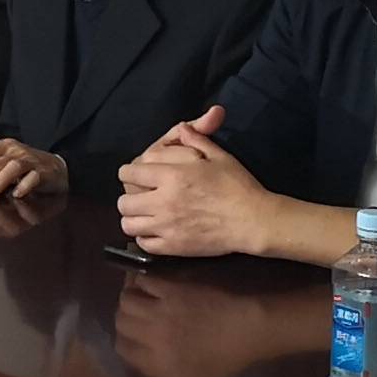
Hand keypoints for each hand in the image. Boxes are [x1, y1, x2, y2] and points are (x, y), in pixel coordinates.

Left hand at [0, 137, 66, 202]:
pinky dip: (24, 186)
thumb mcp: (4, 165)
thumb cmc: (25, 168)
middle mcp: (16, 151)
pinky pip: (34, 177)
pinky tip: (16, 194)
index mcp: (3, 147)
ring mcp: (31, 161)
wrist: (56, 168)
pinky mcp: (45, 172)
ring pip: (13, 167)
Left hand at [120, 111, 276, 259]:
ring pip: (128, 224)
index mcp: (172, 176)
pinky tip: (155, 231)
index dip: (129, 172)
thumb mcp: (218, 156)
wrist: (253, 221)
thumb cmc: (238, 186)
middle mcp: (163, 202)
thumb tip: (181, 129)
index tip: (135, 174)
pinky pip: (143, 244)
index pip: (129, 173)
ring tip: (145, 214)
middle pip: (124, 201)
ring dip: (134, 218)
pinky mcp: (173, 247)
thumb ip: (195, 140)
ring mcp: (166, 227)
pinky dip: (145, 237)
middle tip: (141, 196)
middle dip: (130, 196)